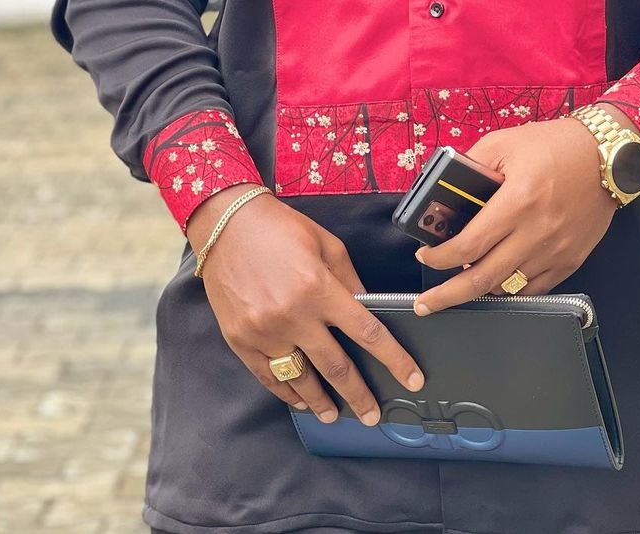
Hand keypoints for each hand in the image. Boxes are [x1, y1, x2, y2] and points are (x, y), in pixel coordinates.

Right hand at [186, 187, 423, 425]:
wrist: (227, 225)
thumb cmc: (280, 229)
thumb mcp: (326, 244)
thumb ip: (349, 280)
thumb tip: (368, 309)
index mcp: (319, 288)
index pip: (367, 332)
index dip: (394, 359)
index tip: (412, 378)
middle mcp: (293, 315)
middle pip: (336, 366)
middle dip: (359, 395)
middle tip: (372, 415)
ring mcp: (264, 332)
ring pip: (301, 379)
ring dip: (322, 402)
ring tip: (335, 414)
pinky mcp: (240, 340)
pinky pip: (269, 377)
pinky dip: (288, 393)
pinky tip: (301, 399)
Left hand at [412, 117, 616, 313]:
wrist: (607, 155)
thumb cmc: (555, 145)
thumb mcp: (504, 143)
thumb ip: (472, 166)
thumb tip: (445, 191)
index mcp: (517, 201)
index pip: (468, 245)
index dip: (439, 258)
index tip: (425, 257)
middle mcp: (536, 232)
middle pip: (482, 279)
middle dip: (447, 296)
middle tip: (426, 305)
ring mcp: (556, 251)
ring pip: (508, 289)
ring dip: (479, 293)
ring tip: (459, 289)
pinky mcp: (571, 260)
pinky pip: (535, 289)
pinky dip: (511, 290)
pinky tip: (497, 285)